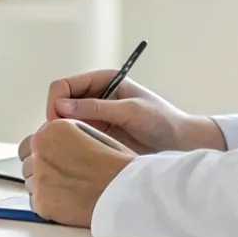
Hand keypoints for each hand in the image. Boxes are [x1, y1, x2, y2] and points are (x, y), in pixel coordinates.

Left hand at [18, 118, 134, 227]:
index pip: (34, 141)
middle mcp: (41, 150)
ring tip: (70, 191)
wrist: (127, 193)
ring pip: (31, 182)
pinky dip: (48, 204)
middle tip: (63, 177)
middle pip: (28, 161)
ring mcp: (38, 177)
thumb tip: (55, 142)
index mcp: (53, 129)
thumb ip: (68, 136)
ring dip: (45, 186)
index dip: (47, 153)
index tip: (57, 161)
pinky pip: (35, 202)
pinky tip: (67, 203)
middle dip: (42, 168)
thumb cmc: (119, 167)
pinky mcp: (41, 202)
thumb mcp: (93, 135)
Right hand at [45, 71, 224, 153]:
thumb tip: (61, 106)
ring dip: (62, 134)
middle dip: (55, 120)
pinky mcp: (98, 136)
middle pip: (58, 104)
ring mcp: (95, 118)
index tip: (58, 122)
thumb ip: (97, 108)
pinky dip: (70, 145)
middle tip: (60, 141)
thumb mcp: (131, 111)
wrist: (182, 144)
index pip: (63, 86)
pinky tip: (75, 155)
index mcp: (103, 81)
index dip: (56, 102)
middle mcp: (95, 97)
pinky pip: (74, 138)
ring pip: (63, 123)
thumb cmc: (163, 121)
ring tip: (67, 150)